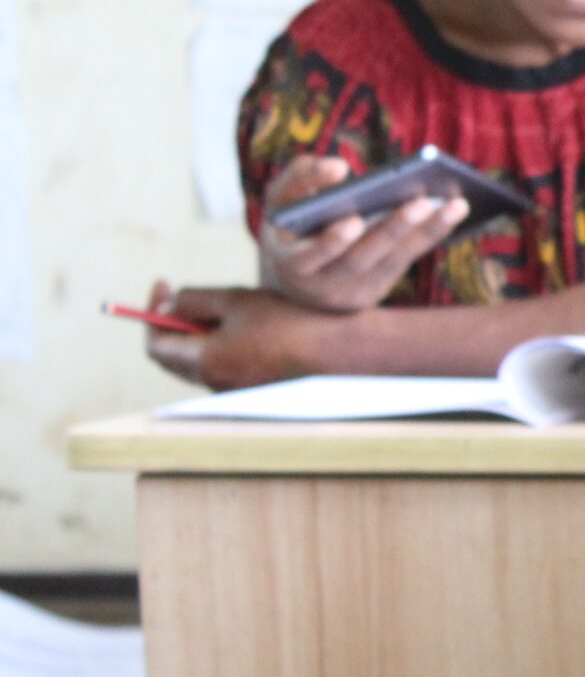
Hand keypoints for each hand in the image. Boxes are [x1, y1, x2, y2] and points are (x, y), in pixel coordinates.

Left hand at [142, 284, 337, 390]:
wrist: (340, 350)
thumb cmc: (290, 322)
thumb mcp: (236, 299)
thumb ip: (193, 301)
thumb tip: (166, 308)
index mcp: (205, 362)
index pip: (156, 344)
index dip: (151, 312)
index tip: (162, 286)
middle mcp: (214, 384)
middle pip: (173, 356)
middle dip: (173, 323)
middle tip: (184, 296)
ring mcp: (235, 390)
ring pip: (199, 361)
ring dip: (198, 334)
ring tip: (224, 307)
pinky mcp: (253, 390)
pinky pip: (223, 367)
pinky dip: (219, 346)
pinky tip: (247, 327)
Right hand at [259, 155, 468, 312]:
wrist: (294, 280)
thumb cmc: (288, 225)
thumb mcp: (280, 200)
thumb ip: (300, 177)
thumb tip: (338, 167)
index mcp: (289, 263)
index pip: (307, 256)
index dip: (330, 243)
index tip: (352, 221)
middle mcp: (322, 286)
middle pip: (360, 259)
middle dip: (392, 230)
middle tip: (423, 202)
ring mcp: (352, 293)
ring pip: (392, 262)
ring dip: (425, 232)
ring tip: (456, 204)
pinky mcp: (377, 291)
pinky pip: (405, 261)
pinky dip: (429, 235)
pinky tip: (452, 211)